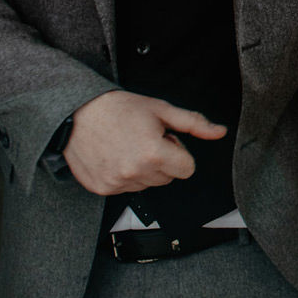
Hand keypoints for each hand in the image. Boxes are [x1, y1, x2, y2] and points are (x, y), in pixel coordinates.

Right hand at [62, 90, 225, 195]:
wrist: (77, 113)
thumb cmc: (119, 108)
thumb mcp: (161, 110)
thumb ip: (194, 123)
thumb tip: (220, 132)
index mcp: (154, 154)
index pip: (188, 169)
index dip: (179, 151)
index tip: (164, 138)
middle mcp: (135, 173)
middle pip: (169, 178)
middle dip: (162, 160)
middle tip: (143, 139)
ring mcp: (117, 183)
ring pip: (148, 184)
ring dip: (143, 169)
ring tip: (128, 145)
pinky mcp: (102, 188)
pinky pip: (127, 189)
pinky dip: (124, 175)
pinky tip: (114, 155)